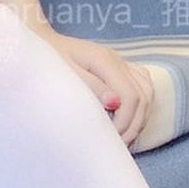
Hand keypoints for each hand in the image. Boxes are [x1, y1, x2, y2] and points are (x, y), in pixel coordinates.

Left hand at [36, 28, 153, 147]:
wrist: (41, 43)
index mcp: (104, 60)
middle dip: (134, 124)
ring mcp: (120, 62)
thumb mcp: (63, 74)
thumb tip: (115, 103)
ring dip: (140, 117)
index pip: (131, 96)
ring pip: (147, 92)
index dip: (126, 121)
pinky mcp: (120, 66)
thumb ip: (90, 86)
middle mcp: (117, 60)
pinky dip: (141, 104)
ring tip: (125, 136)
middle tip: (119, 144)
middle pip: (143, 96)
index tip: (112, 138)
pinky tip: (129, 119)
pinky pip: (143, 85)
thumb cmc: (48, 60)